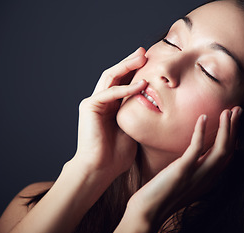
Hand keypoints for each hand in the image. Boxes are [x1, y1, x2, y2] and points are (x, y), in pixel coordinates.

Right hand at [72, 47, 147, 177]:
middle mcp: (101, 101)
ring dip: (126, 66)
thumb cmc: (117, 155)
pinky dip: (126, 88)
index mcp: (111, 106)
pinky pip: (110, 93)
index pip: (123, 83)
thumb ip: (138, 114)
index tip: (151, 63)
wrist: (101, 169)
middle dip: (130, 63)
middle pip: (116, 75)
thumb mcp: (133, 128)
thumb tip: (154, 103)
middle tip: (145, 52)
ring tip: (142, 57)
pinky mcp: (89, 107)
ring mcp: (94, 103)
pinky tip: (141, 84)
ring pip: (111, 77)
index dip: (136, 72)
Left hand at [126, 107, 241, 229]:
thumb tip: (194, 158)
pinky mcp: (182, 171)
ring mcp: (196, 175)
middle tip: (238, 109)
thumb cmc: (162, 196)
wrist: (147, 213)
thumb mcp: (184, 182)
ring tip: (228, 111)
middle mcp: (207, 178)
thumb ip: (193, 170)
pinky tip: (203, 117)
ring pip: (220, 149)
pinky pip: (196, 148)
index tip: (234, 119)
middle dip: (235, 128)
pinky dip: (201, 131)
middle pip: (229, 150)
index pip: (227, 155)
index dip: (234, 136)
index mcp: (208, 179)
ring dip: (226, 128)